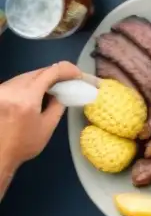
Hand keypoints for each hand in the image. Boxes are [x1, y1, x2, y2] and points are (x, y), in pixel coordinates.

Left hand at [0, 61, 80, 175]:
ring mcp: (1, 91)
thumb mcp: (48, 125)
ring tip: (51, 88)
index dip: (66, 70)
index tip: (77, 74)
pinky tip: (34, 94)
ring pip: (25, 76)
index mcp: (26, 98)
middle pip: (37, 72)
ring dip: (40, 79)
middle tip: (67, 81)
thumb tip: (64, 90)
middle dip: (54, 74)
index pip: (49, 73)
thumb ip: (58, 104)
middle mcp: (10, 90)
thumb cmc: (23, 145)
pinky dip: (28, 84)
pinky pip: (16, 83)